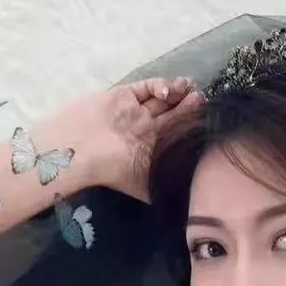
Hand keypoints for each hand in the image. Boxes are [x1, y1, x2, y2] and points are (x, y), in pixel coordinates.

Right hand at [49, 75, 202, 203]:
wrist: (77, 151)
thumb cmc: (110, 170)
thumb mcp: (142, 188)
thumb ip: (164, 189)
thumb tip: (190, 200)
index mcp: (152, 151)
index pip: (179, 136)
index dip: (193, 128)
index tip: (209, 123)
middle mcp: (146, 130)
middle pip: (175, 115)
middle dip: (190, 107)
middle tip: (202, 101)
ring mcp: (136, 112)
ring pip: (164, 99)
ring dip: (180, 93)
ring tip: (191, 91)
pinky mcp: (125, 95)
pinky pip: (147, 87)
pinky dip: (160, 86)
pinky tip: (167, 92)